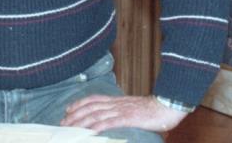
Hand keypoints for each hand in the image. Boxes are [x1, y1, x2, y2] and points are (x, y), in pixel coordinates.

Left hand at [61, 94, 186, 132]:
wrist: (168, 105)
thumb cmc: (154, 109)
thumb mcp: (135, 109)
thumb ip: (124, 113)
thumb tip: (117, 120)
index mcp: (118, 100)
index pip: (94, 99)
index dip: (79, 103)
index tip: (68, 109)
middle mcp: (116, 104)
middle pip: (90, 107)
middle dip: (75, 115)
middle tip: (63, 122)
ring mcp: (121, 110)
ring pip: (96, 115)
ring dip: (81, 122)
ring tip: (70, 128)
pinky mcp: (128, 118)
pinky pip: (109, 122)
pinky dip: (97, 126)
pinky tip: (89, 131)